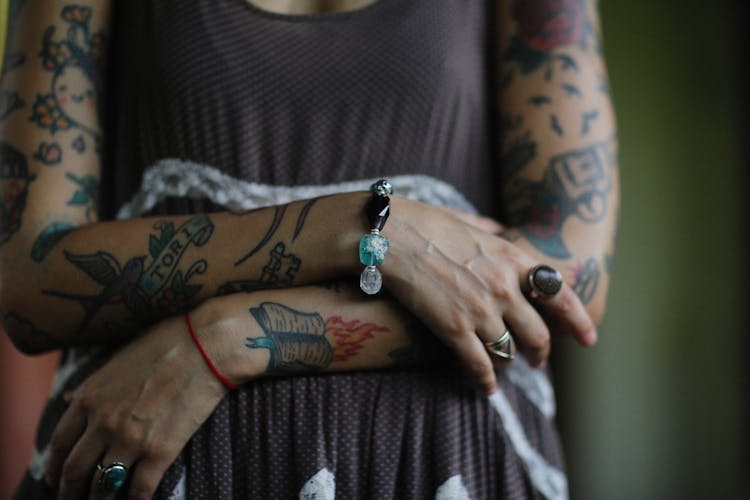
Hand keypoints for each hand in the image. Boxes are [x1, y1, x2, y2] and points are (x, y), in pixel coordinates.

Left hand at [44, 315, 228, 499]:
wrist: (207, 345)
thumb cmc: (166, 342)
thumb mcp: (119, 358)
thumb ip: (93, 384)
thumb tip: (70, 398)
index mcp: (90, 397)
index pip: (59, 442)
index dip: (53, 466)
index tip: (53, 478)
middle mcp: (103, 422)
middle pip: (75, 469)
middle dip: (69, 490)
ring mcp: (131, 439)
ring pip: (103, 485)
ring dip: (99, 499)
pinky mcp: (161, 451)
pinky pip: (140, 488)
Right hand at [384, 197, 596, 393]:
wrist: (391, 236)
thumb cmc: (425, 222)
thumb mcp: (469, 220)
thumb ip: (490, 230)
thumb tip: (497, 229)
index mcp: (512, 258)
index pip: (560, 294)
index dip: (578, 321)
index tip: (588, 339)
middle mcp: (504, 287)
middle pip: (538, 333)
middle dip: (541, 352)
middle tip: (538, 360)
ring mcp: (481, 310)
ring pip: (509, 351)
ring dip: (509, 363)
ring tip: (503, 369)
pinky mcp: (455, 329)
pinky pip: (479, 364)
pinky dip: (484, 380)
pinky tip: (485, 388)